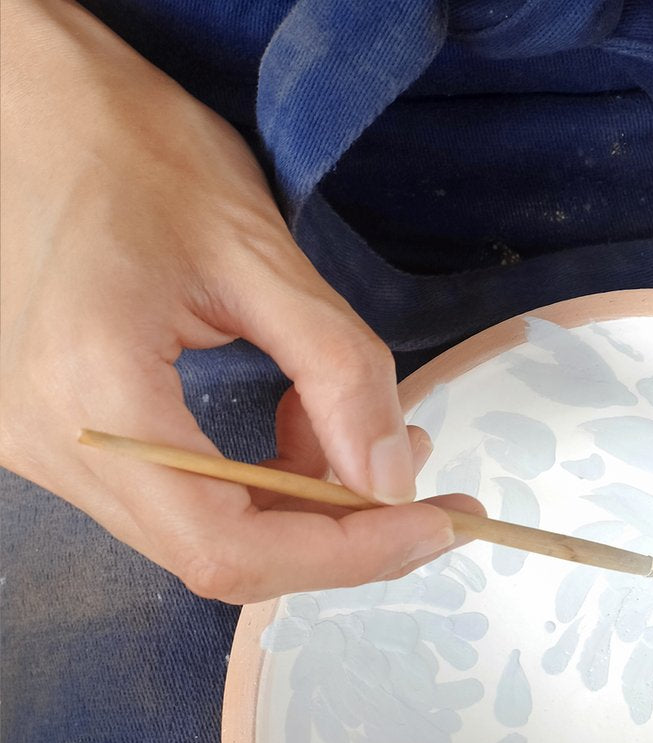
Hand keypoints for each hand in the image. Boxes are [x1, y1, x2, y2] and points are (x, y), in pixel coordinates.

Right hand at [0, 0, 473, 603]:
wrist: (28, 104)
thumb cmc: (129, 148)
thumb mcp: (256, 251)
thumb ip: (336, 370)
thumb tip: (395, 482)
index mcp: (91, 396)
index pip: (229, 545)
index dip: (346, 554)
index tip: (438, 524)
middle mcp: (56, 446)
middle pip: (223, 554)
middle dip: (344, 535)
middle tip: (430, 495)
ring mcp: (54, 449)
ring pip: (211, 533)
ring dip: (311, 505)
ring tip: (377, 438)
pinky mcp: (72, 438)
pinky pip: (188, 497)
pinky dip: (267, 478)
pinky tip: (308, 420)